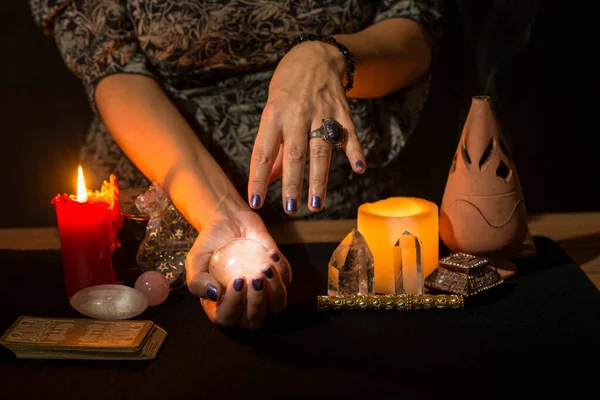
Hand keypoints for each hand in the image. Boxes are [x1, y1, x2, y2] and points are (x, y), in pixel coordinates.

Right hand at [185, 207, 291, 329]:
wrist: (228, 221)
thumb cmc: (209, 244)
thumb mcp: (195, 260)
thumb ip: (197, 281)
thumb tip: (215, 295)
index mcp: (220, 305)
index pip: (228, 318)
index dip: (234, 305)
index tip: (237, 281)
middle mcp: (243, 304)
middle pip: (255, 320)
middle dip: (257, 302)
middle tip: (254, 278)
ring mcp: (263, 291)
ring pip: (277, 306)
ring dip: (276, 290)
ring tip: (265, 268)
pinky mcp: (278, 276)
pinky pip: (286, 280)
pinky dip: (283, 268)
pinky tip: (271, 253)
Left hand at [248, 40, 365, 214]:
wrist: (315, 55)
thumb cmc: (286, 88)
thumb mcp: (271, 111)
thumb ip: (271, 146)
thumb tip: (266, 179)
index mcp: (274, 115)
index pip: (262, 151)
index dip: (258, 178)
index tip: (255, 202)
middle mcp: (297, 115)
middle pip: (294, 153)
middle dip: (292, 183)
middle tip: (290, 209)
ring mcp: (321, 113)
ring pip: (320, 150)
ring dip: (319, 179)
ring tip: (315, 204)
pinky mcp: (342, 112)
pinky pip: (349, 134)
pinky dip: (355, 151)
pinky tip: (359, 169)